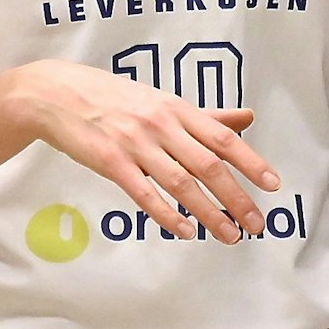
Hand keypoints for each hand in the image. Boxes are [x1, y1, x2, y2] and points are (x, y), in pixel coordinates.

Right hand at [16, 59, 278, 242]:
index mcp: (175, 108)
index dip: (250, 161)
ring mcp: (134, 143)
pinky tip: (183, 230)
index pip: (222, 137)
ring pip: (181, 183)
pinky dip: (166, 214)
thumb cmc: (112, 97)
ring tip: (229, 235)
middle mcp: (159, 124)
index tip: (272, 185)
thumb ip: (206, 115)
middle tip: (256, 223)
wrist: (55, 94)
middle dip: (237, 198)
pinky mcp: (110, 161)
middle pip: (208, 165)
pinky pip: (143, 193)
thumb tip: (247, 118)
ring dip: (209, 213)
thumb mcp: (161, 100)